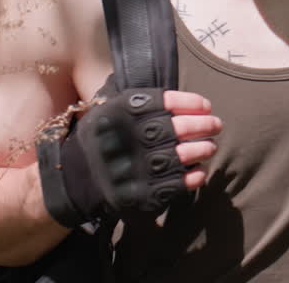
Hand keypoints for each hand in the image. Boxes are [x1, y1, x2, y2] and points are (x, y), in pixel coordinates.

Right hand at [37, 89, 221, 226]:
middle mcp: (125, 139)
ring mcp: (131, 168)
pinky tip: (199, 172)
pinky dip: (190, 178)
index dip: (190, 102)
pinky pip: (171, 185)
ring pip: (176, 156)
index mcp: (119, 114)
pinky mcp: (136, 194)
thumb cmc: (101, 138)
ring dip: (200, 150)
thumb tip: (179, 95)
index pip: (163, 102)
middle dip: (201, 125)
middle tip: (216, 125)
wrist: (73, 178)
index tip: (206, 105)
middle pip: (174, 129)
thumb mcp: (109, 109)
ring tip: (210, 146)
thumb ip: (139, 100)